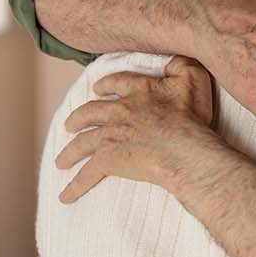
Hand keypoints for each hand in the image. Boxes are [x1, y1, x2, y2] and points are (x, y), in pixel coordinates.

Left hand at [55, 56, 216, 202]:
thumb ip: (182, 64)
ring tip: (62, 160)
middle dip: (78, 119)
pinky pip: (87, 174)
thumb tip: (171, 59)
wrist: (183, 148)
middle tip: (69, 125)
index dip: (105, 85)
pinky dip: (75, 185)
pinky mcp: (108, 158)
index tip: (97, 89)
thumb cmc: (191, 116)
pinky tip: (66, 196)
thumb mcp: (194, 78)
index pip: (117, 82)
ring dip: (70, 152)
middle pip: (90, 112)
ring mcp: (111, 135)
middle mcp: (119, 110)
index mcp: (139, 90)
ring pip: (82, 142)